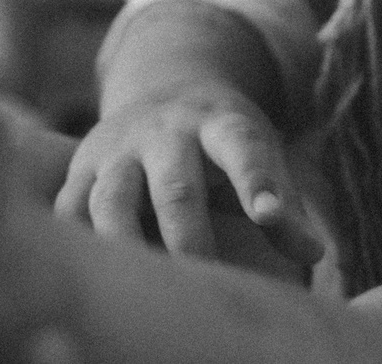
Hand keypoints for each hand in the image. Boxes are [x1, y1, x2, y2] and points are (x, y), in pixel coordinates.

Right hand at [55, 82, 323, 268]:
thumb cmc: (223, 143)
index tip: (270, 217)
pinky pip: (69, 208)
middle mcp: (165, 130)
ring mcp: (119, 147)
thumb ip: (285, 204)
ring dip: (126, 247)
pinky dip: (74, 242)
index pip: (243, 151)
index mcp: (220, 124)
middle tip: (204, 282)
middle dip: (189, 240)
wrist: (163, 91)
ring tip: (143, 291)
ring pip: (112, 200)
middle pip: (176, 188)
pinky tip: (89, 275)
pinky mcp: (83, 166)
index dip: (257, 183)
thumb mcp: (262, 152)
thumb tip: (312, 256)